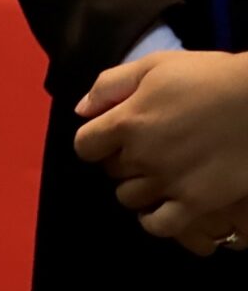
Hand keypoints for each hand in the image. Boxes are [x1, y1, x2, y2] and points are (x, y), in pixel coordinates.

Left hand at [74, 50, 247, 237]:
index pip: (85, 145)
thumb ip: (110, 85)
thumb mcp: (154, 66)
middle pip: (111, 170)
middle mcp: (141, 156)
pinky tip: (162, 206)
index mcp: (126, 121)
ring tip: (158, 174)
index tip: (113, 135)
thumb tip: (81, 110)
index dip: (96, 140)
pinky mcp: (197, 202)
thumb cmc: (209, 77)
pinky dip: (154, 219)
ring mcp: (168, 182)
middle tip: (147, 148)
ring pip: (129, 198)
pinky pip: (159, 224)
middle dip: (121, 160)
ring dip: (138, 187)